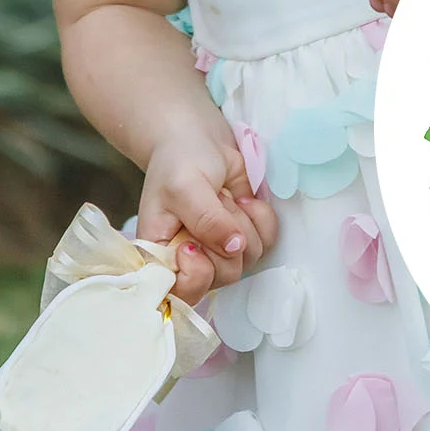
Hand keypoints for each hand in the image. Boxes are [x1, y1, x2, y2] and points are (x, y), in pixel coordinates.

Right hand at [139, 127, 277, 305]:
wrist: (197, 136)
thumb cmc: (179, 159)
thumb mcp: (185, 186)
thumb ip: (206, 220)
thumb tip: (234, 248)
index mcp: (162, 256)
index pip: (181, 294)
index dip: (196, 275)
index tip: (192, 245)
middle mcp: (191, 261)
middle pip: (224, 275)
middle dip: (224, 234)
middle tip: (211, 202)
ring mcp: (220, 251)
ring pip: (248, 259)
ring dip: (242, 221)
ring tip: (223, 196)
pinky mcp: (245, 236)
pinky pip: (267, 241)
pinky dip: (261, 217)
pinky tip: (243, 198)